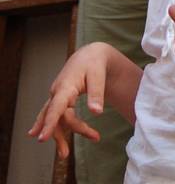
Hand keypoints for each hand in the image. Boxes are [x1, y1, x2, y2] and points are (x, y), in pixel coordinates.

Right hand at [28, 42, 109, 158]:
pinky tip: (57, 141)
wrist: (89, 55)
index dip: (48, 122)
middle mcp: (57, 93)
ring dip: (62, 135)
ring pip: (56, 120)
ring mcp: (58, 98)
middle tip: (65, 154)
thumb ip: (97, 94)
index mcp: (65, 86)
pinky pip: (59, 118)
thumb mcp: (98, 75)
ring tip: (70, 150)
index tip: (41, 138)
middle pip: (56, 118)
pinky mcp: (61, 101)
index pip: (55, 106)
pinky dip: (60, 129)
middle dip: (59, 136)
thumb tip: (96, 113)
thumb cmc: (94, 64)